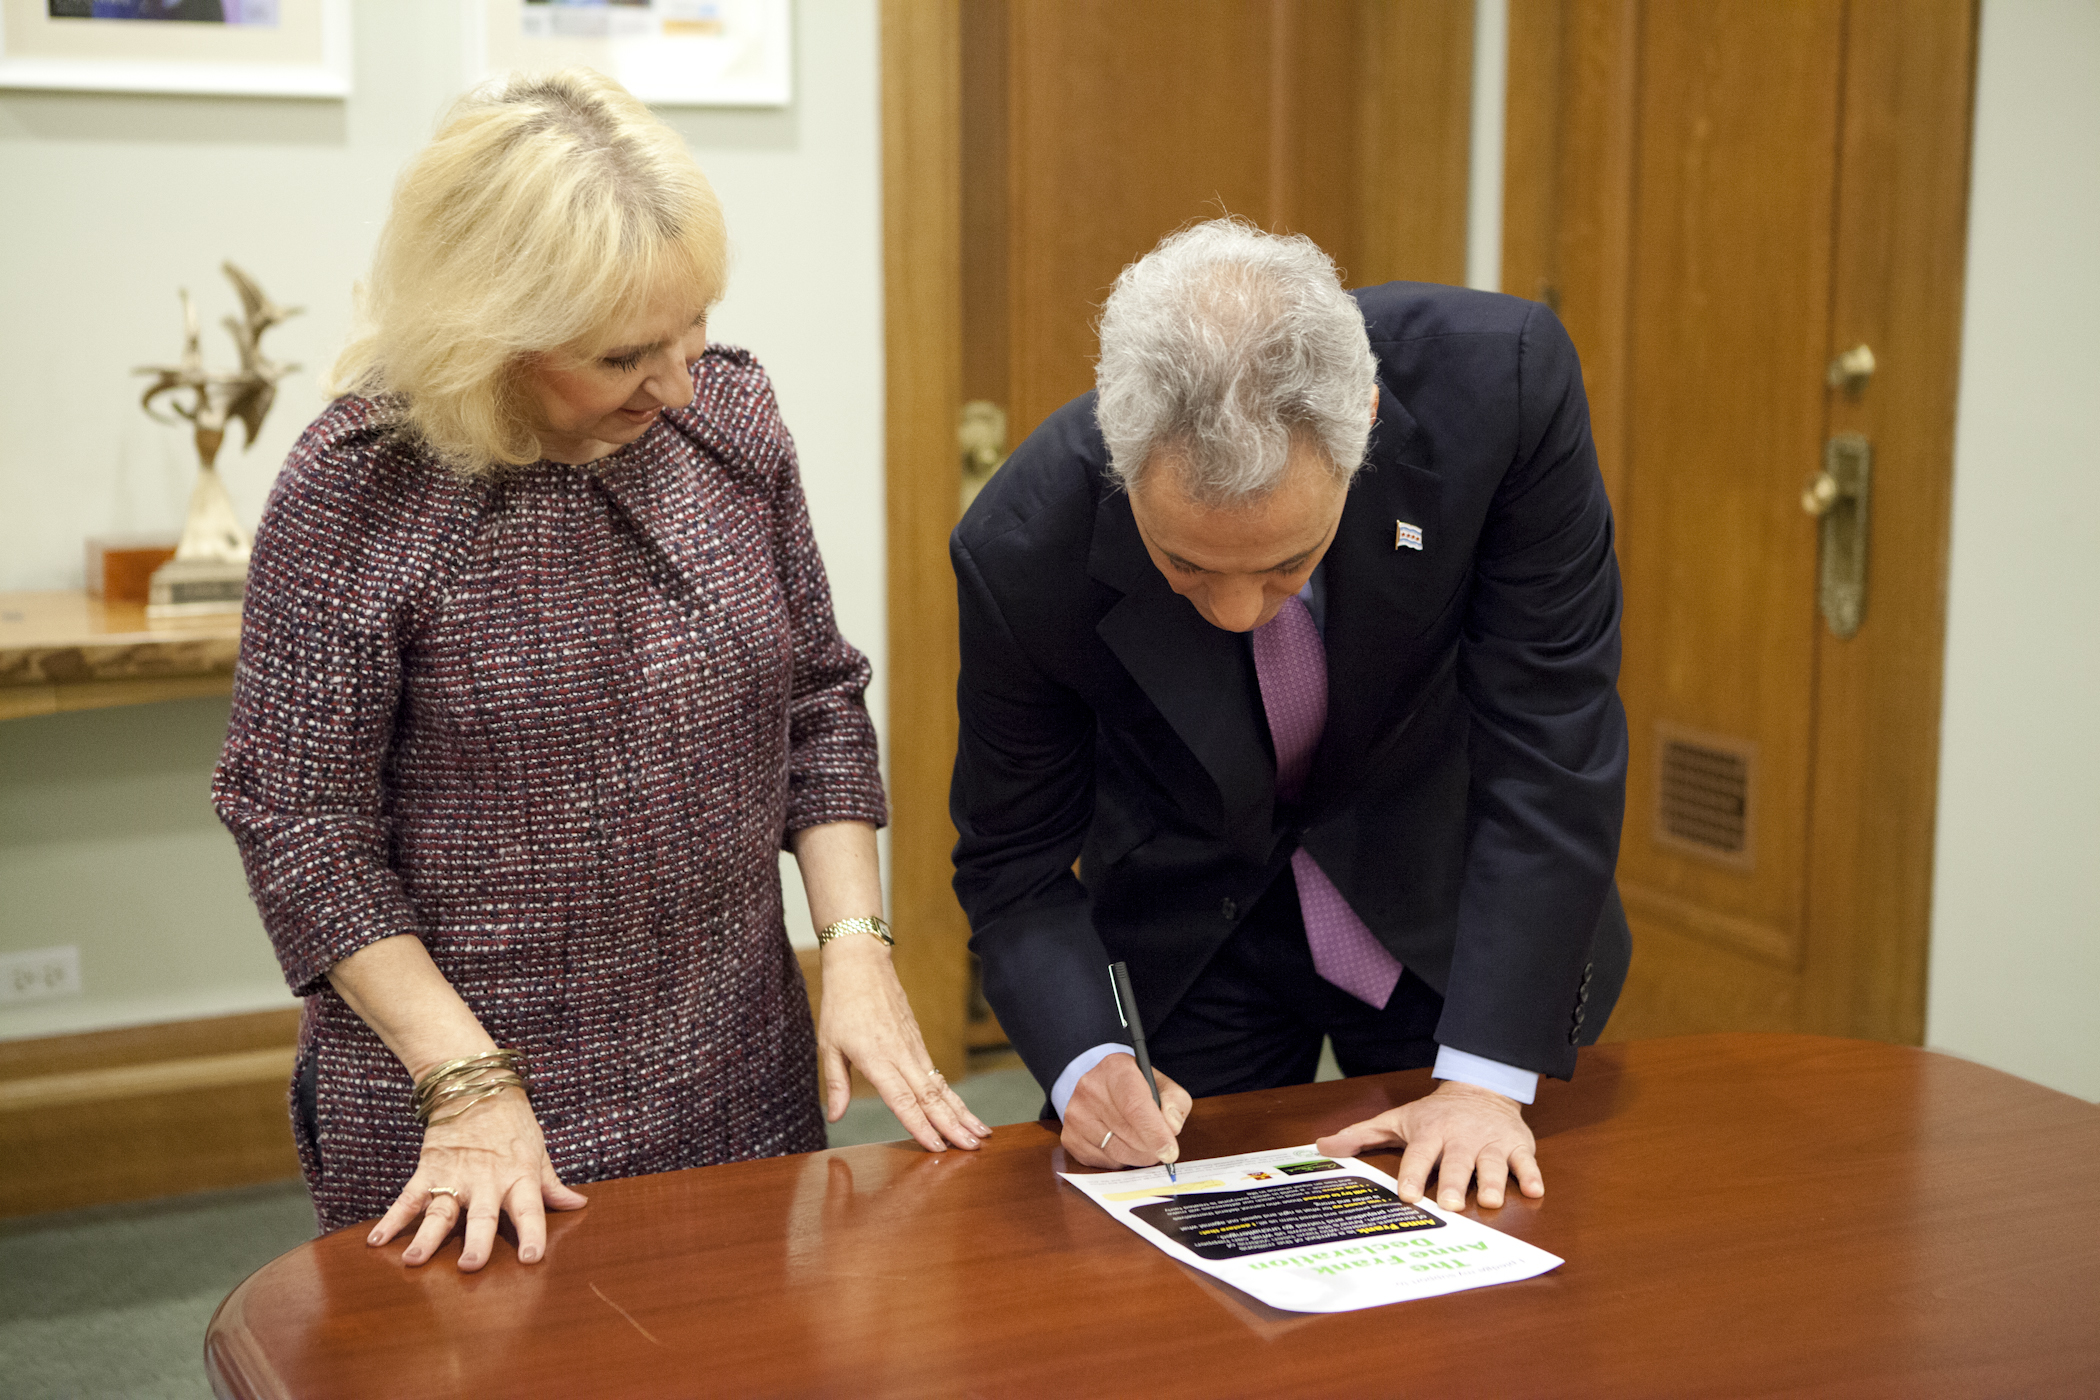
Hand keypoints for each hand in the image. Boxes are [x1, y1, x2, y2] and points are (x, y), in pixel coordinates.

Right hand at [368, 1085, 587, 1270]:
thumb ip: (551, 1184)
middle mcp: (487, 1181)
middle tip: (469, 1266)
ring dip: (426, 1237)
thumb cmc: (512, 1121)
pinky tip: (378, 1240)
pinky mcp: (428, 1171)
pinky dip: (392, 1219)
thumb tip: (578, 1204)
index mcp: (519, 1177)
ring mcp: (454, 1177)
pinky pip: (408, 1198)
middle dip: (477, 1243)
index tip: (531, 1259)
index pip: (530, 1211)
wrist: (475, 1084)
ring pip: (440, 1212)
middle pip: (482, 1217)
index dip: (532, 1235)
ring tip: (413, 1260)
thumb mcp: (538, 1149)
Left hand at [816, 936, 991, 1152]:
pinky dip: (952, 1096)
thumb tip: (835, 1116)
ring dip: (961, 1112)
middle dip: (954, 1125)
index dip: (920, 1125)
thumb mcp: (828, 1045)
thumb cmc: (841, 1004)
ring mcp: (914, 1047)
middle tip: (974, 1148)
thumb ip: (836, 1083)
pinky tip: (963, 1111)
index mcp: (877, 1058)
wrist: (862, 965)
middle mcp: (901, 1055)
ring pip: (941, 1086)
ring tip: (982, 1134)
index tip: (938, 1147)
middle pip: (931, 1096)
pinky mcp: (918, 1041)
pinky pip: (938, 1074)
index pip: (902, 1099)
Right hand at [1060, 1054, 1191, 1169]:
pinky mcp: (1070, 1138)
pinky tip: (1122, 1143)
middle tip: (1161, 1147)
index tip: (1170, 1152)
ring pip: (1117, 1153)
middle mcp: (1090, 1090)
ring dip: (1137, 1155)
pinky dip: (1119, 1160)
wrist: (1096, 1083)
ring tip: (1142, 1143)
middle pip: (1128, 1134)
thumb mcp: (1160, 1083)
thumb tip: (1172, 1127)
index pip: (1135, 1107)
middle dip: (1151, 1148)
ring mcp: (1076, 1115)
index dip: (1155, 1133)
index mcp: (1116, 1070)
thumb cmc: (1132, 1086)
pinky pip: (1103, 1162)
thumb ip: (1174, 1102)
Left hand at [1315, 1079, 1541, 1209]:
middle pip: (1456, 1162)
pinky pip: (1526, 1161)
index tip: (1408, 1194)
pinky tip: (1535, 1190)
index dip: (1413, 1174)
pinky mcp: (1517, 1144)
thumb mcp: (1396, 1120)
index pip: (1419, 1156)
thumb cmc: (1433, 1114)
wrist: (1480, 1088)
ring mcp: (1491, 1142)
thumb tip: (1322, 1146)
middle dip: (1454, 1182)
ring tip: (1490, 1200)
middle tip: (1451, 1205)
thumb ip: (1361, 1136)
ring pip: (1493, 1163)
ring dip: (1493, 1181)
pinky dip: (1531, 1175)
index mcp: (1430, 1133)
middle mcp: (1461, 1138)